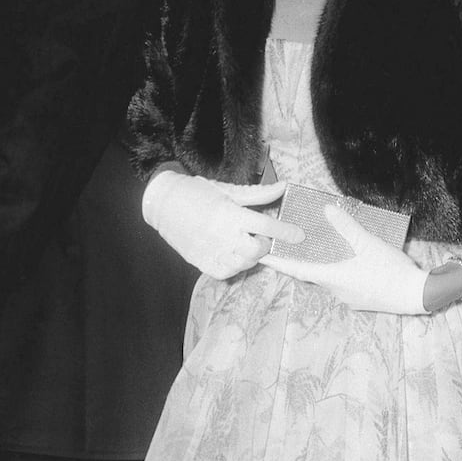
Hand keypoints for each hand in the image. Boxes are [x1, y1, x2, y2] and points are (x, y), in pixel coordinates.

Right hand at [142, 172, 299, 277]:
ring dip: (251, 256)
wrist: (163, 202)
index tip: (299, 235)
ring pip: (243, 264)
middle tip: (260, 237)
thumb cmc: (198, 192)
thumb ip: (258, 194)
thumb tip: (285, 187)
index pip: (265, 225)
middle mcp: (221, 235)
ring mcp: (210, 251)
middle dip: (265, 245)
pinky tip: (233, 255)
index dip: (285, 231)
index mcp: (229, 214)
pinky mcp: (200, 262)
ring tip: (244, 244)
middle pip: (256, 251)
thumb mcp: (228, 190)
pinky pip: (225, 272)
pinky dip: (235, 266)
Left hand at [267, 205, 428, 313]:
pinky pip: (344, 285)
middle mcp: (336, 290)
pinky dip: (340, 273)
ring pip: (329, 279)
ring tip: (324, 250)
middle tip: (294, 246)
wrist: (416, 296)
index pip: (297, 269)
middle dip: (303, 261)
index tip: (260, 256)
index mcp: (333, 277)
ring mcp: (348, 298)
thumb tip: (327, 209)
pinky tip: (351, 262)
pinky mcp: (361, 301)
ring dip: (325, 267)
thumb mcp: (369, 243)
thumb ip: (347, 226)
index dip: (278, 262)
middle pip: (313, 274)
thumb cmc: (391, 270)